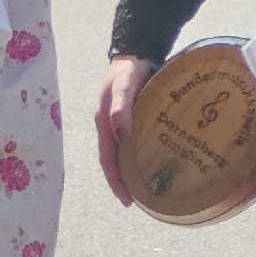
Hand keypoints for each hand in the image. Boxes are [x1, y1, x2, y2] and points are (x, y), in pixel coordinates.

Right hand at [95, 55, 152, 206]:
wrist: (135, 55)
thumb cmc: (129, 71)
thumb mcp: (125, 86)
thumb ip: (122, 107)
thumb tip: (121, 134)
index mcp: (103, 124)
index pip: (108, 160)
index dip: (116, 181)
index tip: (127, 200)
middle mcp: (109, 127)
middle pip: (113, 161)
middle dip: (122, 182)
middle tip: (137, 201)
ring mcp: (119, 124)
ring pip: (122, 154)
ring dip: (130, 172)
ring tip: (145, 189)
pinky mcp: (130, 120)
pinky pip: (132, 143)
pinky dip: (138, 157)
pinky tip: (152, 163)